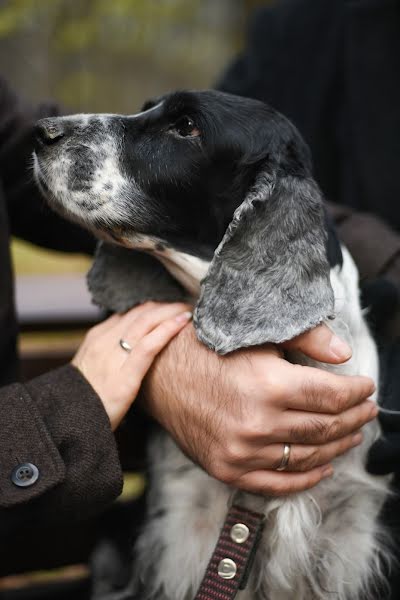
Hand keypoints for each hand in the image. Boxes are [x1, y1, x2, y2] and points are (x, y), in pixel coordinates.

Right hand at [72, 302, 191, 429]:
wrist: (67, 423)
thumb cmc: (85, 401)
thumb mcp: (91, 370)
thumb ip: (109, 355)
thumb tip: (131, 349)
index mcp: (96, 337)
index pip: (129, 313)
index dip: (151, 307)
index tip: (169, 306)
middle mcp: (104, 341)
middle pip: (139, 313)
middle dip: (164, 306)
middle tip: (183, 304)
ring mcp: (113, 357)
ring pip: (146, 322)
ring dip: (170, 312)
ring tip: (188, 309)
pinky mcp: (124, 377)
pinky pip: (148, 346)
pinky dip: (168, 329)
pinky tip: (183, 322)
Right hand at [142, 323, 376, 495]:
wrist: (158, 374)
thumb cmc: (205, 347)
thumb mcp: (255, 333)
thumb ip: (305, 339)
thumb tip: (344, 353)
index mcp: (267, 384)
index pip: (332, 396)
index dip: (357, 392)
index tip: (366, 387)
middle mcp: (256, 423)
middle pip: (325, 428)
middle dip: (355, 418)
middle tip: (367, 410)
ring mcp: (241, 452)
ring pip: (308, 457)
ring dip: (338, 446)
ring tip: (352, 434)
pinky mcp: (227, 469)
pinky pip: (277, 483)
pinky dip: (306, 479)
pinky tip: (323, 468)